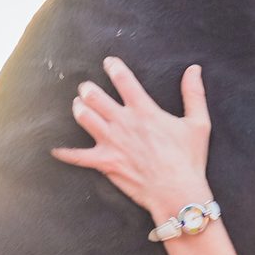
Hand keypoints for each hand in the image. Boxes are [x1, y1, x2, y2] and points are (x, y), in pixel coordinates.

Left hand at [52, 57, 212, 220]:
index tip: (109, 62)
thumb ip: (194, 94)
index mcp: (144, 110)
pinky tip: (55, 150)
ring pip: (84, 117)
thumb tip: (194, 70)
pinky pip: (78, 157)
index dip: (113, 67)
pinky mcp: (106, 162)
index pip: (123, 79)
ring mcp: (111, 142)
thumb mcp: (198, 123)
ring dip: (79, 109)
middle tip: (87, 88)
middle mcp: (123, 122)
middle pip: (95, 96)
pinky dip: (66, 153)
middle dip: (88, 89)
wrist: (177, 191)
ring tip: (78, 105)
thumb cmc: (188, 160)